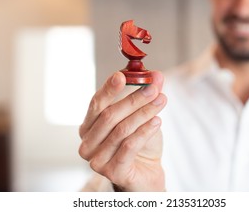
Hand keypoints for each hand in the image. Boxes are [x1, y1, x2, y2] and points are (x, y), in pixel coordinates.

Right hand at [79, 71, 166, 190]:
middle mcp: (87, 144)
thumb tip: (156, 75)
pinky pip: (129, 146)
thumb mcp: (142, 115)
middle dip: (133, 99)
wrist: (146, 173)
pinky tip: (157, 121)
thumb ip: (146, 94)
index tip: (122, 75)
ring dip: (144, 113)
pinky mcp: (112, 172)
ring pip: (121, 130)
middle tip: (153, 88)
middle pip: (109, 116)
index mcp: (88, 127)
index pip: (96, 104)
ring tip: (161, 101)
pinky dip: (144, 131)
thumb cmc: (138, 143)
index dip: (108, 89)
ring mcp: (97, 160)